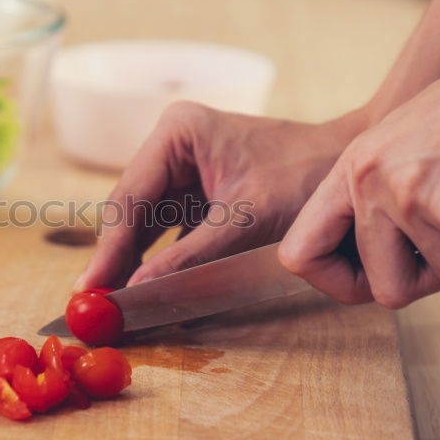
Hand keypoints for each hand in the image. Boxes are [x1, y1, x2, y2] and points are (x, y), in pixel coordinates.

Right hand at [75, 101, 366, 290]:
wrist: (350, 166)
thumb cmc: (307, 178)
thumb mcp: (246, 221)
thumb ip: (189, 258)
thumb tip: (138, 291)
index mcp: (176, 133)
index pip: (129, 198)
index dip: (107, 249)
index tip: (89, 288)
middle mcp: (171, 147)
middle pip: (130, 212)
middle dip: (116, 259)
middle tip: (94, 304)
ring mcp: (182, 170)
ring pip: (144, 225)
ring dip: (134, 264)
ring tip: (113, 305)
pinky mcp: (197, 195)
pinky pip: (168, 233)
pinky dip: (161, 262)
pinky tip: (149, 292)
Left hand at [278, 23, 439, 307]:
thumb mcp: (407, 147)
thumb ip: (381, 202)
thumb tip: (372, 277)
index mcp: (351, 169)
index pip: (300, 254)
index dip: (339, 284)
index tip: (375, 281)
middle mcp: (370, 183)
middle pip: (390, 292)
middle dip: (439, 278)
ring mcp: (413, 198)